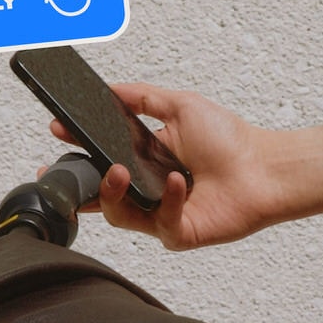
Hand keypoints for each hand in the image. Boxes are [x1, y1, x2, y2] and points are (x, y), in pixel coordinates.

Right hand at [49, 82, 283, 249]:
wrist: (265, 168)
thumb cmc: (232, 141)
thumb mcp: (181, 106)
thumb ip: (142, 97)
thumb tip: (109, 88)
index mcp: (145, 161)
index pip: (101, 159)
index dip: (77, 149)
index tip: (58, 132)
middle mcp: (149, 190)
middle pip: (101, 193)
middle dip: (79, 184)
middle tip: (68, 169)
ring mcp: (161, 214)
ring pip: (118, 214)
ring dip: (112, 193)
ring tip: (118, 171)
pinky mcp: (178, 233)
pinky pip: (159, 223)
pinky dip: (167, 201)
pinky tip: (178, 182)